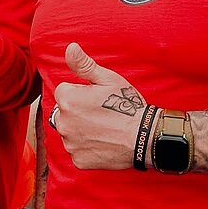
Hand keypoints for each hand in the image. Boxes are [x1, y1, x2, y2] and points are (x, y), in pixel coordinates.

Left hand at [52, 43, 145, 170]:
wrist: (144, 137)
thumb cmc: (128, 106)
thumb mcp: (108, 79)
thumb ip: (84, 64)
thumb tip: (69, 48)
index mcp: (67, 99)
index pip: (64, 92)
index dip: (82, 93)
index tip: (98, 99)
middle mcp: (63, 122)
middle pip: (64, 113)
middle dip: (78, 112)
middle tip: (102, 115)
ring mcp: (70, 143)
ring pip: (70, 133)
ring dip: (81, 131)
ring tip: (103, 129)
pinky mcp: (78, 160)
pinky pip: (78, 151)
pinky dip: (87, 148)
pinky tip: (103, 143)